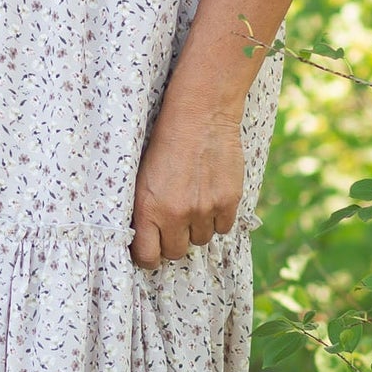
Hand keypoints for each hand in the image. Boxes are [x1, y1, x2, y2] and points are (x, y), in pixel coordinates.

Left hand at [131, 91, 245, 265]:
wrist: (200, 114)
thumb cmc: (165, 141)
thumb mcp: (142, 176)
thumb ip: (145, 210)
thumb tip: (148, 238)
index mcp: (148, 208)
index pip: (148, 256)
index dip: (149, 256)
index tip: (151, 249)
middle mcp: (175, 214)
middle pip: (176, 252)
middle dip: (173, 241)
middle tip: (174, 223)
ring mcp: (204, 209)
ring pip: (201, 240)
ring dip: (197, 228)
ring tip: (194, 202)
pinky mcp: (228, 201)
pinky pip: (223, 228)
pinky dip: (218, 218)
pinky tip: (211, 197)